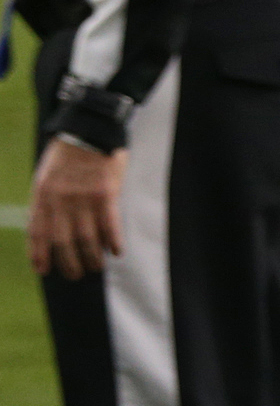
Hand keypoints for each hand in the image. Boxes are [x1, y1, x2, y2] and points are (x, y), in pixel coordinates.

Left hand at [26, 137, 128, 280]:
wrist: (88, 130)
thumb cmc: (67, 154)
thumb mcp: (46, 176)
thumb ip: (47, 201)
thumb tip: (50, 228)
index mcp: (42, 194)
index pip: (37, 231)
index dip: (38, 253)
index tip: (42, 270)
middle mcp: (60, 199)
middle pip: (62, 240)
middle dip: (68, 263)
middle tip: (75, 275)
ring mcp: (83, 198)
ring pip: (86, 238)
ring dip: (92, 258)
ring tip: (96, 268)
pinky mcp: (106, 194)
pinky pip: (110, 226)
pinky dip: (113, 242)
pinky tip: (116, 252)